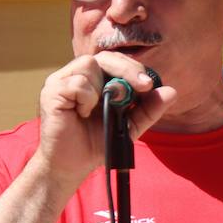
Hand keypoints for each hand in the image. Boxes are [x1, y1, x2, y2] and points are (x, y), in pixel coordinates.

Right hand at [34, 53, 174, 192]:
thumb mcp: (129, 127)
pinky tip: (82, 114)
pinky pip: (77, 83)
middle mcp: (78, 75)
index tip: (149, 85)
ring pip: (89, 65)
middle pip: (104, 56)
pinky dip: (86, 98)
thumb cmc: (97, 143)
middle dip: (128, 69)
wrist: (72, 166)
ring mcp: (62, 81)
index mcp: (96, 80)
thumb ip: (148, 109)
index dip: (134, 68)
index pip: (116, 61)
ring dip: (102, 89)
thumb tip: (172, 91)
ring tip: (97, 111)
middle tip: (143, 85)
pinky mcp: (51, 91)